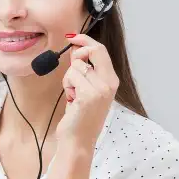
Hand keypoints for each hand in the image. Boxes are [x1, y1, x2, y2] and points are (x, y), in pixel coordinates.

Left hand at [57, 33, 118, 147]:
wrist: (78, 141)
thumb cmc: (80, 117)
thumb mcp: (87, 90)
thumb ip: (86, 70)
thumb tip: (77, 49)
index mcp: (112, 81)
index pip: (101, 51)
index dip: (85, 41)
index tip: (73, 37)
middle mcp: (109, 83)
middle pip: (94, 50)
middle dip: (78, 52)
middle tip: (71, 64)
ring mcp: (100, 89)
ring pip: (77, 65)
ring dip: (69, 78)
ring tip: (73, 94)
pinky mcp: (88, 95)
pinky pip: (71, 76)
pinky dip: (66, 85)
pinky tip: (71, 99)